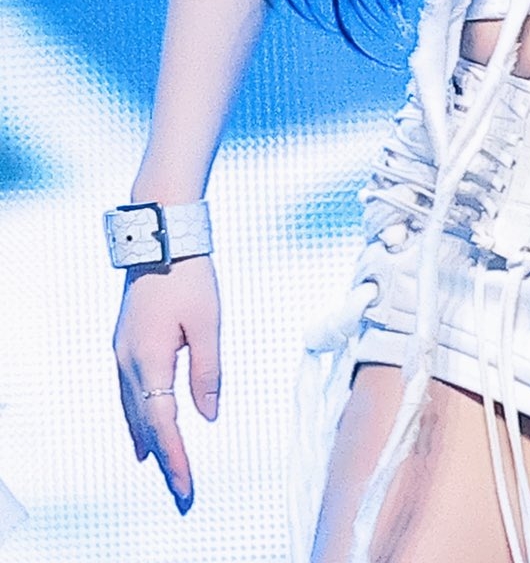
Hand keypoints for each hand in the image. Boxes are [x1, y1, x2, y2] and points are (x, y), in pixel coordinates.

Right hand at [113, 254, 221, 514]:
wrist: (159, 238)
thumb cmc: (189, 276)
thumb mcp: (208, 323)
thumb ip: (207, 372)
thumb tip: (208, 415)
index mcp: (149, 361)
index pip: (163, 424)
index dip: (175, 458)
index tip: (186, 485)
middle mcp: (128, 363)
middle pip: (145, 424)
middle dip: (163, 458)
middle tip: (180, 489)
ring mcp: (122, 354)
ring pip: (133, 410)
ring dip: (147, 440)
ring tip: (159, 466)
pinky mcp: (125, 344)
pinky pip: (129, 393)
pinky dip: (138, 416)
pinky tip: (142, 428)